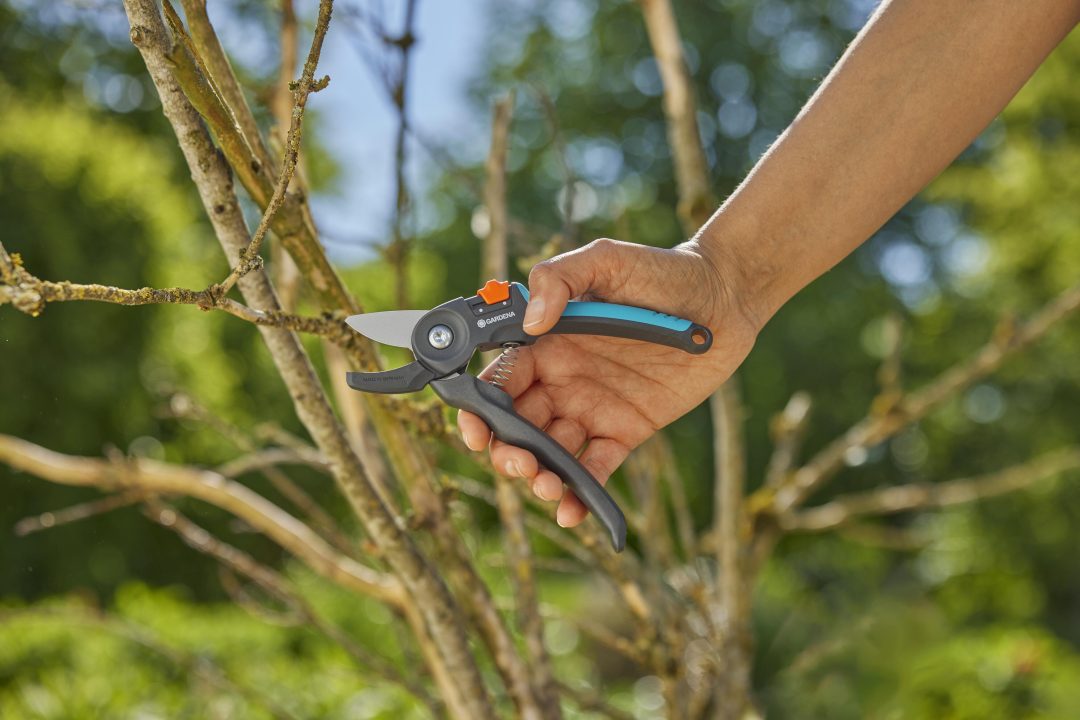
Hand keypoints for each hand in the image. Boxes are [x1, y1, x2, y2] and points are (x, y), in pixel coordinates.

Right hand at [458, 238, 759, 526]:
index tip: (475, 428)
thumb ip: (559, 279)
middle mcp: (562, 378)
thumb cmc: (663, 272)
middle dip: (506, 450)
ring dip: (539, 475)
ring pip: (550, 452)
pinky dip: (581, 493)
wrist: (724, 298)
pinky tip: (571, 510)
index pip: (500, 379)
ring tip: (547, 485)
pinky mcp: (626, 430)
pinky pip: (596, 466)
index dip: (480, 406)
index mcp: (547, 342)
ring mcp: (592, 408)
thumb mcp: (606, 260)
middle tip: (517, 462)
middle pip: (516, 424)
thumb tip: (530, 323)